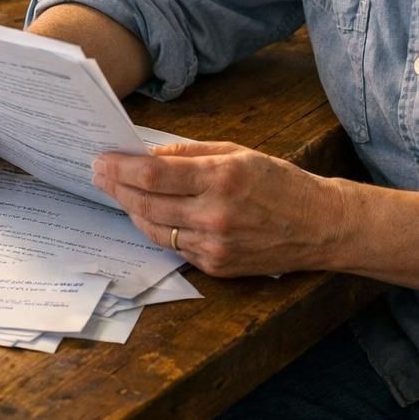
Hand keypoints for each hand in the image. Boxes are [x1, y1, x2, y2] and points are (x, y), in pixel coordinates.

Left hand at [91, 141, 345, 277]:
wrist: (319, 226)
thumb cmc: (280, 183)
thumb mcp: (238, 152)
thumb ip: (190, 154)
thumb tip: (148, 153)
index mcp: (222, 178)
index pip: (154, 175)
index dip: (121, 168)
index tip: (102, 160)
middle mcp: (215, 215)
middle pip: (147, 204)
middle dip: (117, 188)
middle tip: (99, 174)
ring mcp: (215, 246)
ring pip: (155, 230)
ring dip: (132, 210)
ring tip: (119, 193)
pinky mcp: (216, 267)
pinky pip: (175, 247)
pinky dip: (158, 229)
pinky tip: (150, 214)